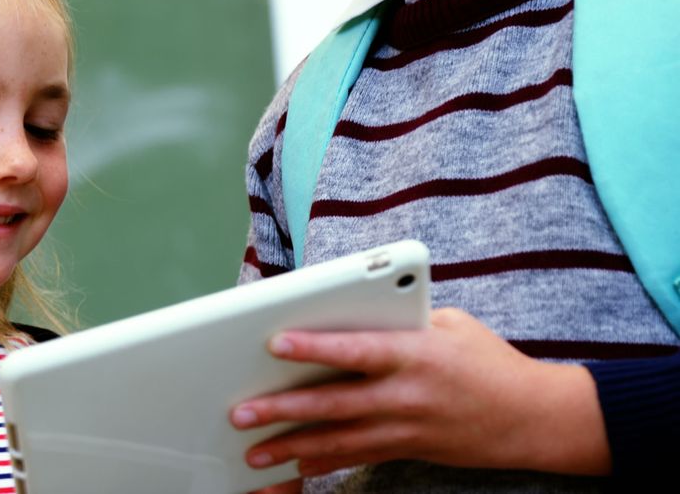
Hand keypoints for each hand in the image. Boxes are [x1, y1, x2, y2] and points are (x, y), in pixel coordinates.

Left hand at [230, 308, 609, 490]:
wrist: (534, 419)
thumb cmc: (489, 363)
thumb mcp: (451, 325)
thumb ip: (402, 318)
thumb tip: (354, 311)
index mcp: (416, 354)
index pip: (356, 350)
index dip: (314, 348)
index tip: (275, 343)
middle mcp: (406, 395)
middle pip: (335, 404)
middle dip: (284, 409)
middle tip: (242, 413)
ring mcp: (406, 428)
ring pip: (339, 440)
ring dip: (293, 446)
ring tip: (254, 451)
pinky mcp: (408, 449)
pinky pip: (357, 458)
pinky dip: (323, 462)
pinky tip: (295, 465)